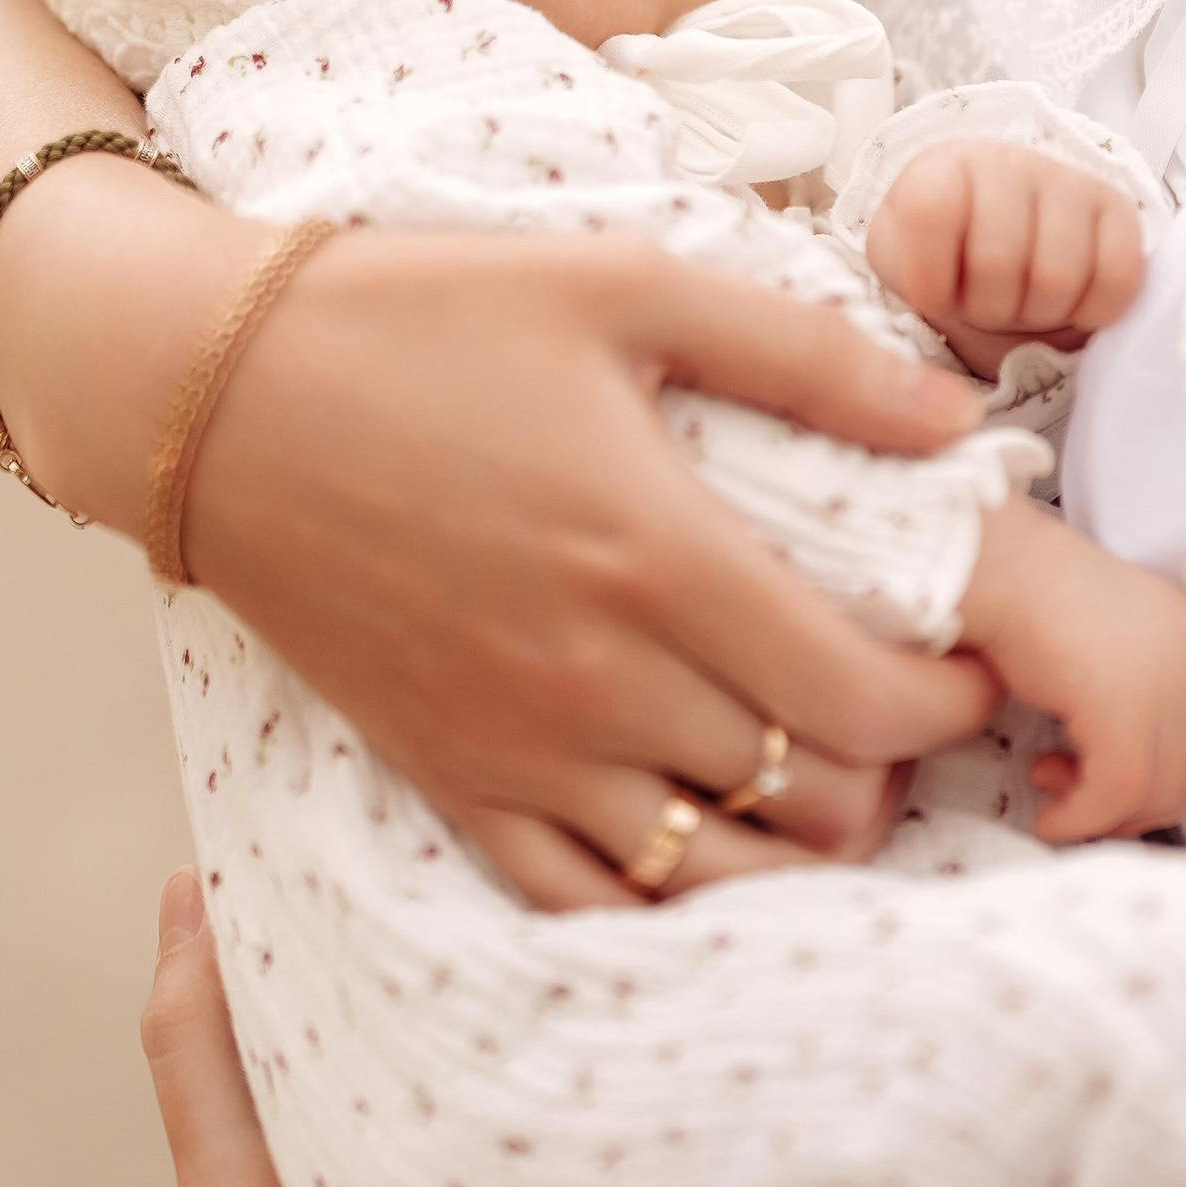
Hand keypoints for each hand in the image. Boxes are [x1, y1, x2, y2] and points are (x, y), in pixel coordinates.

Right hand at [177, 228, 1001, 907]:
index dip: (952, 701)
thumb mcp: (624, 285)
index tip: (973, 662)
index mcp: (654, 554)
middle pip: (808, 799)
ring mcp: (512, 746)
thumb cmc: (422, 314)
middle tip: (908, 706)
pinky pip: (578, 901)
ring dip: (793, 843)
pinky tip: (702, 837)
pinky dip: (660, 892)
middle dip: (894, 766)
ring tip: (822, 771)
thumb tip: (958, 418)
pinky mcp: (445, 777)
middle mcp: (591, 677)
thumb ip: (804, 356)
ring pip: (709, 874)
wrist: (212, 391)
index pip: (862, 699)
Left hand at [862, 142, 1148, 378]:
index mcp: (940, 170)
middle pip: (999, 261)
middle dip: (988, 308)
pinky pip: (1117, 281)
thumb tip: (927, 320)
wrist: (1001, 246)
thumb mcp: (900, 264)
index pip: (932, 211)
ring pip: (1059, 278)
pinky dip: (1090, 314)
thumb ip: (898, 276)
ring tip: (1023, 301)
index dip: (933, 278)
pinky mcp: (1120, 212)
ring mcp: (1068, 182)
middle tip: (986, 305)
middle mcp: (1007, 162)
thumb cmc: (946, 260)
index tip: (935, 293)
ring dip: (1036, 315)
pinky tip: (1067, 302)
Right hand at [960, 498, 1185, 840]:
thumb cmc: (1047, 598)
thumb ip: (1157, 692)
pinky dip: (1081, 820)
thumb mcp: (1129, 639)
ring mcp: (1169, 691)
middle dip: (1145, 806)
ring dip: (1104, 814)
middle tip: (1087, 794)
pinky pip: (1115, 797)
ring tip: (1052, 784)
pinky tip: (1052, 817)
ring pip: (1158, 796)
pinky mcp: (1125, 716)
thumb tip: (1145, 768)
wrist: (1010, 572)